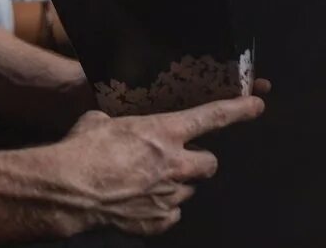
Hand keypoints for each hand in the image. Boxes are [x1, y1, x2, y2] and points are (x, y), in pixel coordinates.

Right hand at [39, 97, 264, 238]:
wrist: (69, 190)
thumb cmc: (82, 149)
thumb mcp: (100, 121)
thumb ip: (119, 123)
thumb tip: (111, 125)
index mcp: (163, 132)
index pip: (212, 117)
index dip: (238, 110)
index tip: (257, 104)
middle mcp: (174, 164)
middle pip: (210, 163)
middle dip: (199, 161)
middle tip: (179, 160)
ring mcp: (169, 195)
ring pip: (189, 190)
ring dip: (176, 185)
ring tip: (147, 183)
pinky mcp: (159, 220)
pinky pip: (171, 213)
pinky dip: (161, 208)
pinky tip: (139, 202)